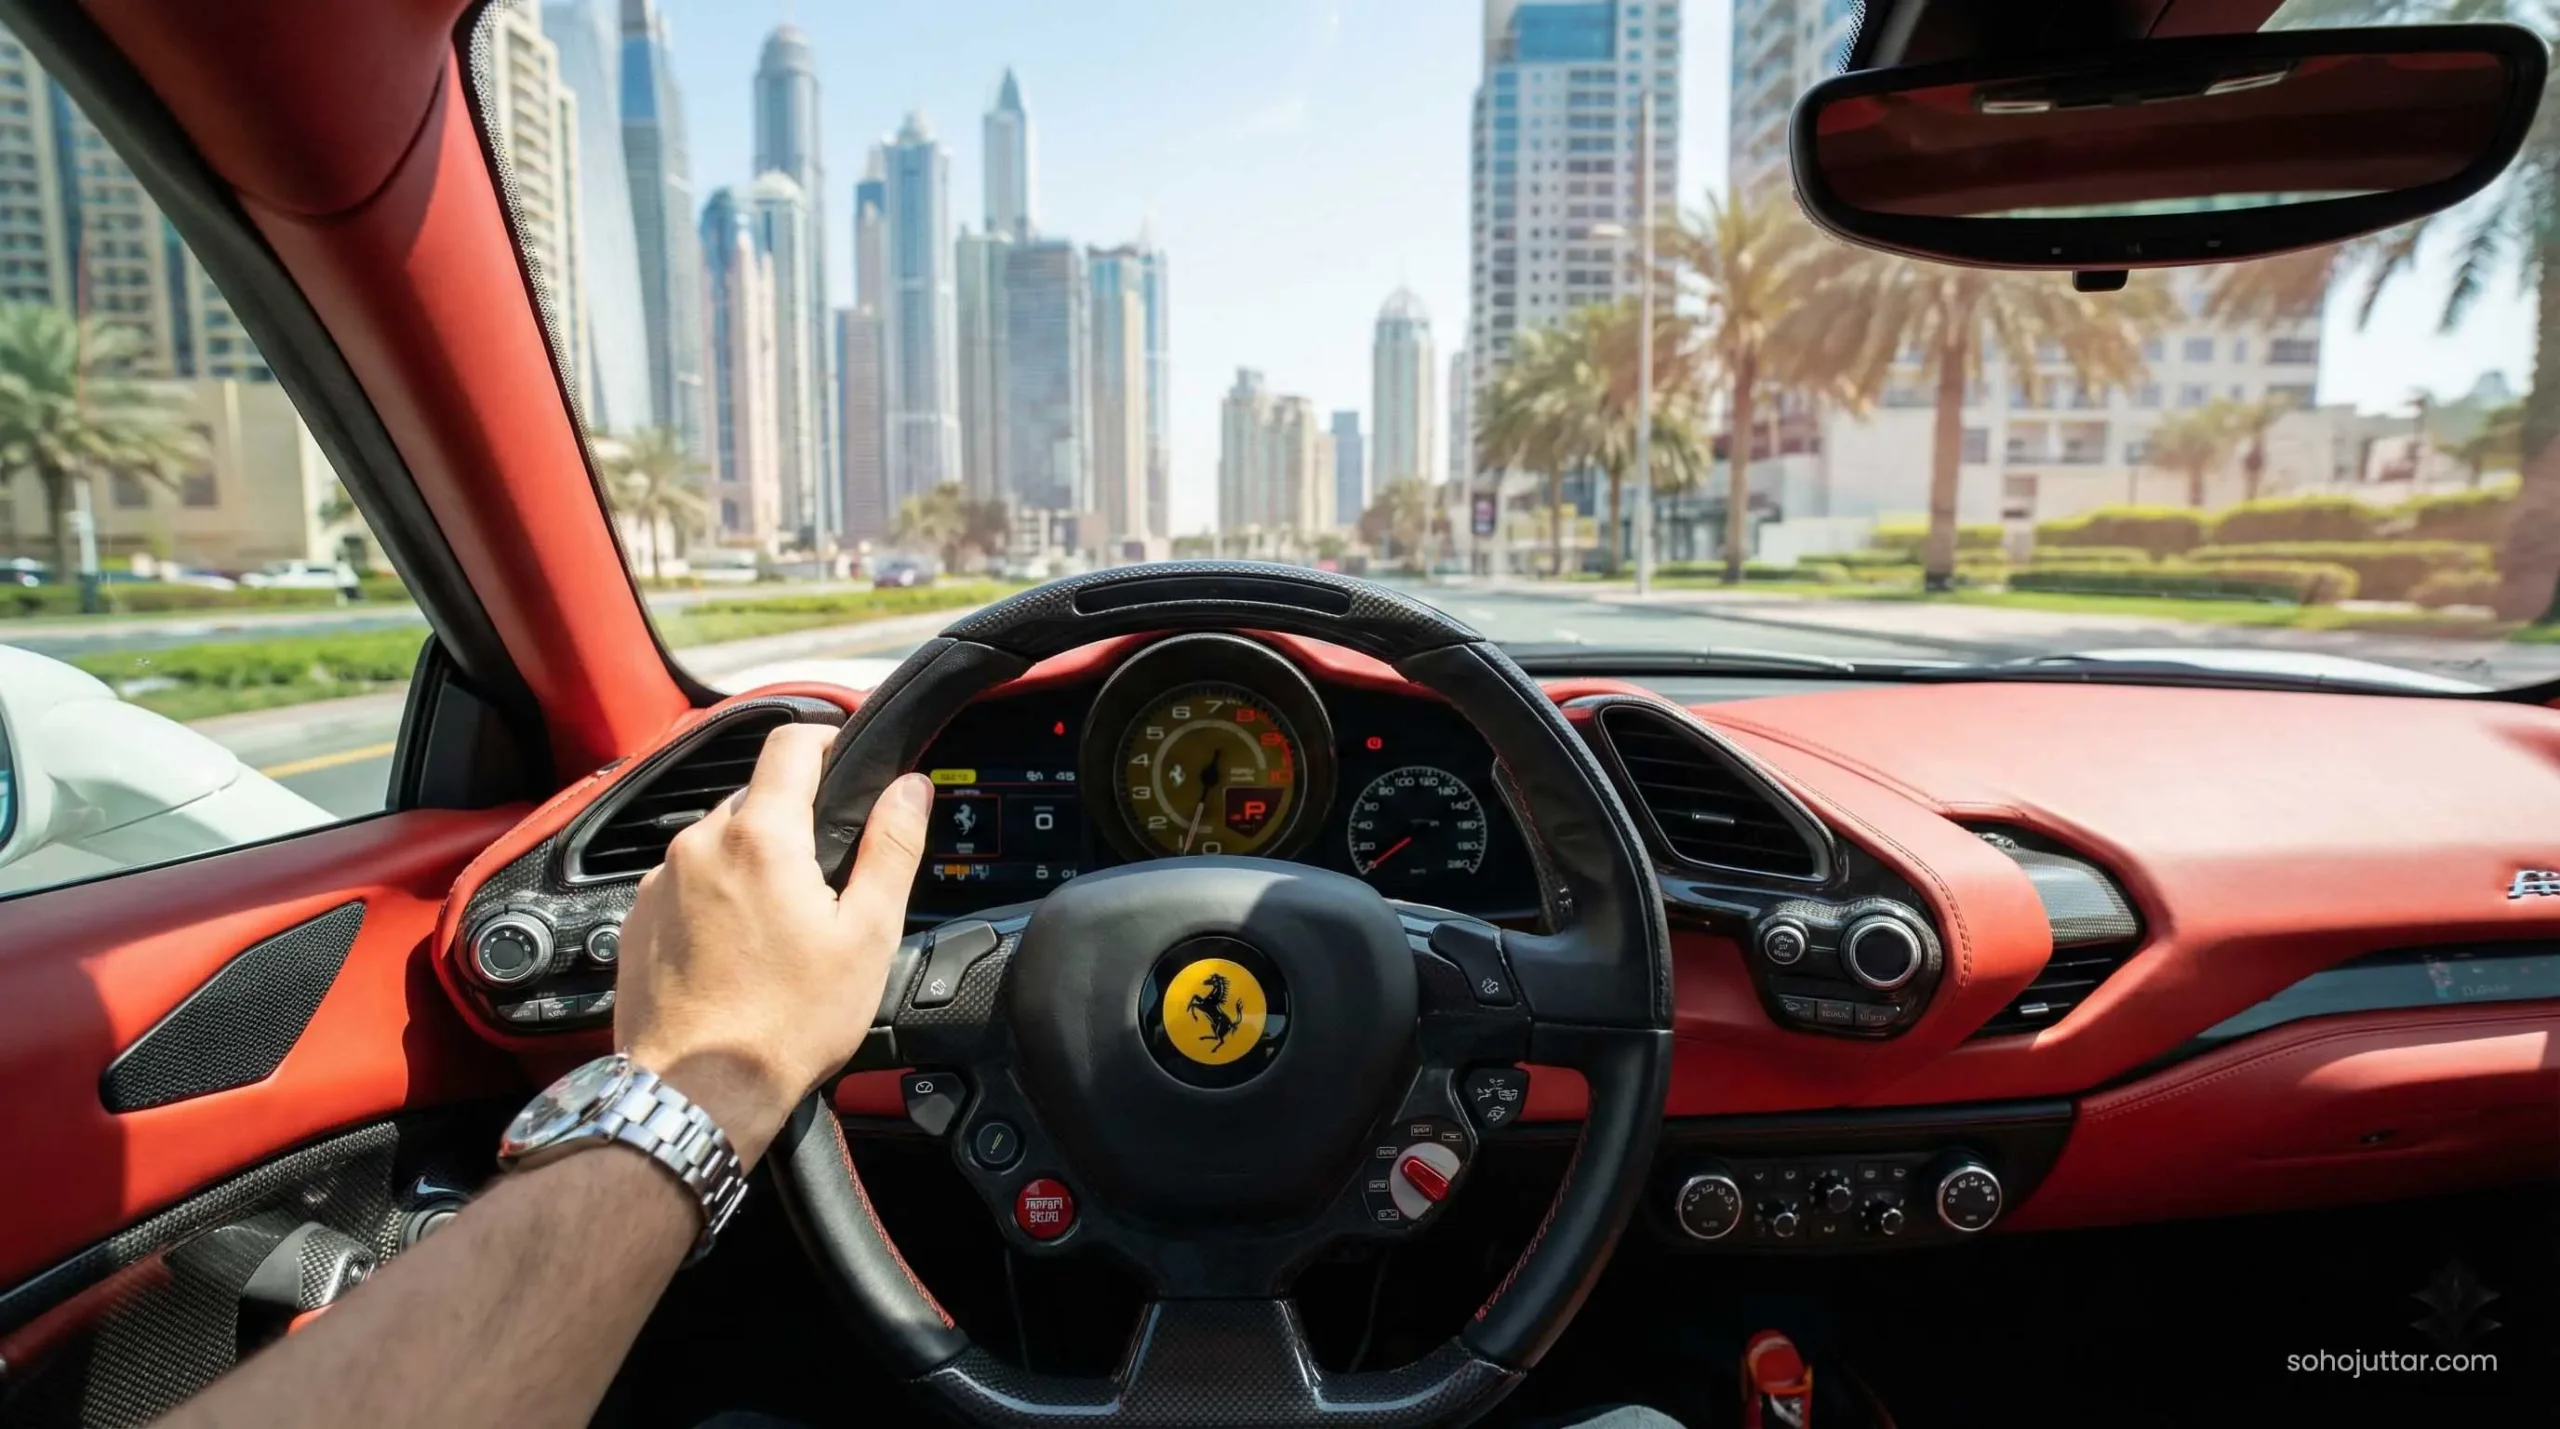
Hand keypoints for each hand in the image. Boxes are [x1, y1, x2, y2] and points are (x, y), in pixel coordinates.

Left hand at [612, 724, 932, 1166]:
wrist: (697, 1091)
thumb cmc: (787, 1024)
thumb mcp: (867, 935)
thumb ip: (892, 847)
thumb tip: (910, 787)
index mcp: (761, 836)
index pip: (792, 742)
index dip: (829, 742)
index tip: (849, 765)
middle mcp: (699, 844)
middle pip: (756, 798)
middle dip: (793, 823)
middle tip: (827, 882)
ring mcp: (659, 882)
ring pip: (719, 843)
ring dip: (752, 864)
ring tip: (781, 930)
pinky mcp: (636, 919)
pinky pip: (685, 884)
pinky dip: (715, 900)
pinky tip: (739, 953)